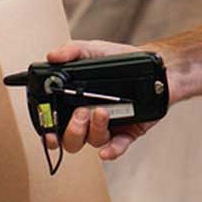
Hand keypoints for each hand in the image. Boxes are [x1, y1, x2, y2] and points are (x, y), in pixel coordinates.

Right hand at [44, 39, 157, 160]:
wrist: (153, 65)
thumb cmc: (120, 60)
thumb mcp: (94, 51)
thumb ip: (73, 51)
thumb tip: (53, 56)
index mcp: (75, 102)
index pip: (56, 123)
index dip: (49, 132)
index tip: (48, 132)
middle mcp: (89, 118)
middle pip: (72, 140)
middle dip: (73, 131)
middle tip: (81, 112)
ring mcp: (109, 127)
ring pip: (94, 140)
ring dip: (94, 129)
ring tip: (101, 111)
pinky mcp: (129, 131)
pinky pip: (118, 146)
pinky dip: (112, 151)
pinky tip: (107, 150)